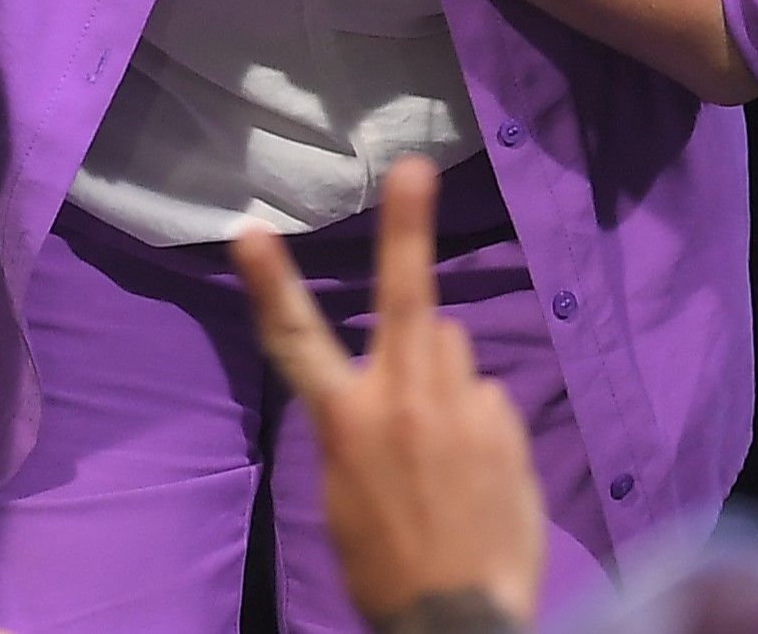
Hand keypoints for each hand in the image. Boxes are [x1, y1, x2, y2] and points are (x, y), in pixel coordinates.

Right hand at [235, 156, 547, 633]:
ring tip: (447, 441)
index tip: (250, 228)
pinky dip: (481, 421)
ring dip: (446, 373)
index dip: (270, 279)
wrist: (457, 618)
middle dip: (410, 237)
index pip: (295, 336)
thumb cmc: (384, 565)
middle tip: (414, 169)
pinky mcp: (506, 426)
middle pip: (411, 304)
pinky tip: (479, 472)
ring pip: (453, 351)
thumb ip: (363, 424)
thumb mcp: (343, 493)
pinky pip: (487, 399)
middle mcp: (403, 398)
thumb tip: (397, 382)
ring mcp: (462, 408)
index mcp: (345, 420)